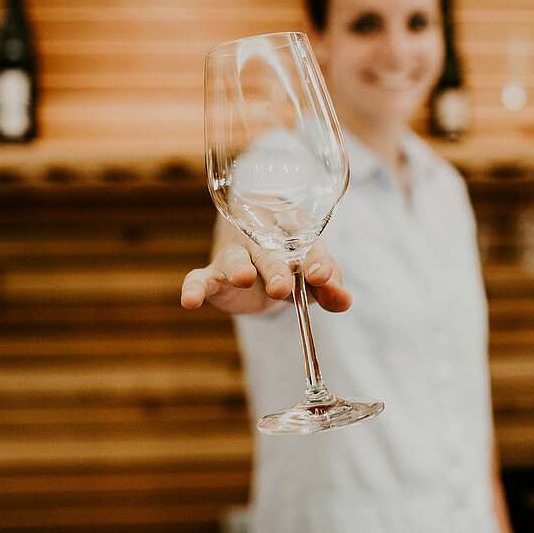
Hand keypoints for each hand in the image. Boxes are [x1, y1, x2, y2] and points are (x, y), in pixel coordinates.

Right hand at [181, 228, 350, 314]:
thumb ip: (328, 285)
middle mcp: (261, 238)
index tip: (321, 275)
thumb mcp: (311, 273)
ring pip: (235, 260)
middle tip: (282, 286)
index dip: (314, 259)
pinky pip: (200, 277)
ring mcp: (235, 254)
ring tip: (244, 278)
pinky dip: (194, 287)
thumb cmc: (289, 260)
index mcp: (290, 230)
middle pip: (268, 252)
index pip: (305, 241)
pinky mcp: (213, 273)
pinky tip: (190, 300)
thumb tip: (343, 302)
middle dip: (276, 269)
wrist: (252, 252)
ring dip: (239, 269)